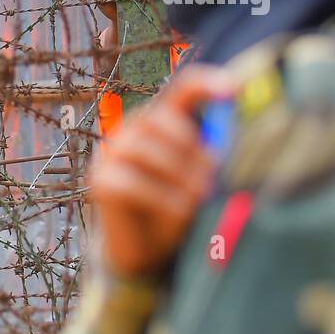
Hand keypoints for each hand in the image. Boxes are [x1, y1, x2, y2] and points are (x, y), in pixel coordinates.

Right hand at [87, 67, 234, 276]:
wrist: (146, 249)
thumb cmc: (177, 208)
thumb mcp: (199, 179)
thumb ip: (209, 155)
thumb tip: (227, 145)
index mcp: (161, 122)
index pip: (181, 90)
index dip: (205, 84)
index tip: (234, 89)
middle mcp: (130, 130)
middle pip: (159, 119)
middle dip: (190, 149)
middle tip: (210, 179)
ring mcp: (110, 154)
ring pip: (144, 149)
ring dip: (179, 176)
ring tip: (197, 198)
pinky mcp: (100, 181)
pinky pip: (133, 183)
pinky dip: (163, 199)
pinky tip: (179, 213)